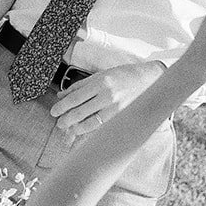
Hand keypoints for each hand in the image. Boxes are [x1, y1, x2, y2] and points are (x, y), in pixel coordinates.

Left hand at [49, 59, 163, 132]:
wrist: (151, 79)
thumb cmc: (125, 75)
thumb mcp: (101, 75)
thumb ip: (81, 85)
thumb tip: (62, 95)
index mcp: (100, 82)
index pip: (75, 97)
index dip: (62, 106)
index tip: (54, 111)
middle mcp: (107, 95)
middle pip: (80, 112)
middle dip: (66, 119)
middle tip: (59, 123)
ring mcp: (116, 108)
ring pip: (91, 123)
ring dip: (77, 128)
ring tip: (69, 129)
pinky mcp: (122, 117)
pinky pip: (102, 127)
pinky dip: (91, 130)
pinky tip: (84, 131)